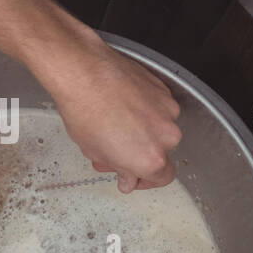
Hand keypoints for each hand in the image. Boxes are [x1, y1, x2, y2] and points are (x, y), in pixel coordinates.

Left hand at [36, 30, 182, 192]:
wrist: (84, 72)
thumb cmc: (84, 111)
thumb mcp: (95, 152)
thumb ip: (119, 168)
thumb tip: (128, 178)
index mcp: (150, 159)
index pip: (162, 178)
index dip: (145, 180)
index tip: (132, 176)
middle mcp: (166, 137)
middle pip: (160, 152)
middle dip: (139, 153)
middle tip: (115, 150)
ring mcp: (167, 111)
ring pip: (158, 128)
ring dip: (141, 130)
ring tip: (115, 122)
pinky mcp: (164, 90)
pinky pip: (157, 108)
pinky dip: (143, 110)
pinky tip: (122, 106)